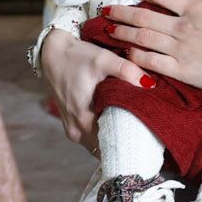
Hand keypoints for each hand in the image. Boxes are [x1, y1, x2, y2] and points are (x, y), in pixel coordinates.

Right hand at [39, 27, 145, 150]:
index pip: (111, 145)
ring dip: (113, 138)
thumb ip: (126, 71)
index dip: (130, 143)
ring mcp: (71, 128)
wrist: (52, 53)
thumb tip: (149, 84)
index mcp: (84, 118)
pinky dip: (102, 133)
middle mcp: (76, 129)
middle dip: (124, 142)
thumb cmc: (77, 56)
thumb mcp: (103, 59)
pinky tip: (116, 120)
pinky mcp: (70, 123)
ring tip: (133, 127)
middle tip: (145, 132)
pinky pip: (90, 137)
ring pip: (97, 144)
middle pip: (105, 148)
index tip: (146, 139)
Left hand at [101, 0, 201, 91]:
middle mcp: (182, 27)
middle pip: (143, 17)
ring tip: (109, 31)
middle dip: (122, 13)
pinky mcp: (181, 70)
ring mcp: (179, 49)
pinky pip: (152, 62)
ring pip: (143, 38)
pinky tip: (127, 53)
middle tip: (106, 11)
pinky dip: (137, 56)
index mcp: (194, 8)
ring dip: (123, 33)